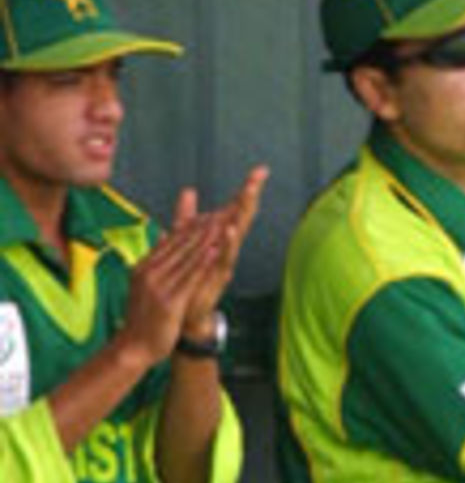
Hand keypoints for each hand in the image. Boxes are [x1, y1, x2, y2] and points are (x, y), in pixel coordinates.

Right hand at [118, 217, 224, 365]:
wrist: (133, 347)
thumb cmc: (143, 318)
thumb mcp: (146, 284)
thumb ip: (157, 259)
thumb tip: (163, 235)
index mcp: (146, 266)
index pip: (171, 241)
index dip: (191, 227)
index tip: (208, 214)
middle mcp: (150, 271)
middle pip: (179, 245)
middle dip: (201, 228)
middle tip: (220, 212)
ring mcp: (159, 285)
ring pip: (186, 257)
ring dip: (205, 239)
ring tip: (221, 223)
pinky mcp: (169, 300)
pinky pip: (190, 277)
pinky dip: (203, 262)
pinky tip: (216, 251)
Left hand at [174, 166, 269, 339]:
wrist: (187, 311)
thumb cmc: (191, 276)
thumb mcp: (186, 240)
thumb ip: (187, 216)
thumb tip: (188, 190)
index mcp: (219, 237)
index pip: (235, 208)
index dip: (247, 190)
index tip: (260, 170)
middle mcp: (226, 247)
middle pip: (241, 216)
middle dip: (250, 196)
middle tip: (260, 175)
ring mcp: (223, 261)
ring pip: (236, 233)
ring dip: (242, 214)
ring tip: (249, 194)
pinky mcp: (217, 276)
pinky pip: (224, 257)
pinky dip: (228, 243)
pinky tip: (231, 229)